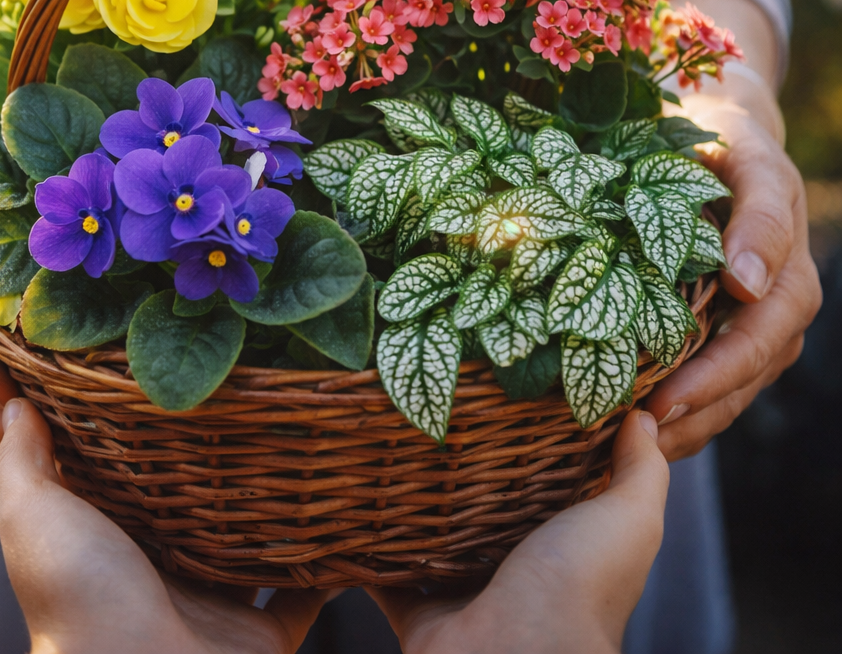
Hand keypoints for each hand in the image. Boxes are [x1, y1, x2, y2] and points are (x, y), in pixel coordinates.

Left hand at [0, 398, 330, 653]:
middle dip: (227, 468)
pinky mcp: (262, 633)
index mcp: (115, 545)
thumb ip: (24, 462)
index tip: (184, 383)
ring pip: (255, 546)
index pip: (140, 479)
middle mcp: (166, 574)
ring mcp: (217, 606)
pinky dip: (327, 564)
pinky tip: (347, 517)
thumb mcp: (35, 518)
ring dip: (279, 510)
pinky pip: (304, 592)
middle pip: (203, 511)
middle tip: (261, 404)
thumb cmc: (79, 601)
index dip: (155, 436)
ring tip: (309, 449)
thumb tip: (14, 403)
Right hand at [366, 411, 668, 653]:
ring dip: (412, 502)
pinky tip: (352, 504)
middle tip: (435, 406)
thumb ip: (642, 469)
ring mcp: (464, 590)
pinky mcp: (419, 609)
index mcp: (562, 544)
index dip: (531, 442)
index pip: (544, 483)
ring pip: (430, 535)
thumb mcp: (628, 519)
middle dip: (463, 467)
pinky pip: (384, 572)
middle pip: (483, 507)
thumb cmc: (579, 588)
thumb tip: (644, 415)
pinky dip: (366, 547)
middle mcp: (513, 567)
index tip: (507, 388)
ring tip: (390, 444)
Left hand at [644, 77, 820, 459]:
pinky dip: (683, 408)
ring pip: (732, 389)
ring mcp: (757, 323)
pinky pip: (714, 378)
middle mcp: (779, 307)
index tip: (668, 400)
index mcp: (787, 272)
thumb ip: (758, 217)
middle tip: (637, 442)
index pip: (758, 339)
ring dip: (687, 423)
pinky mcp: (729, 327)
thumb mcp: (746, 162)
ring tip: (630, 449)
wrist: (720, 132)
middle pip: (744, 377)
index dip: (716, 374)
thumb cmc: (726, 142)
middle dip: (694, 412)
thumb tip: (750, 286)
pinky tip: (639, 430)